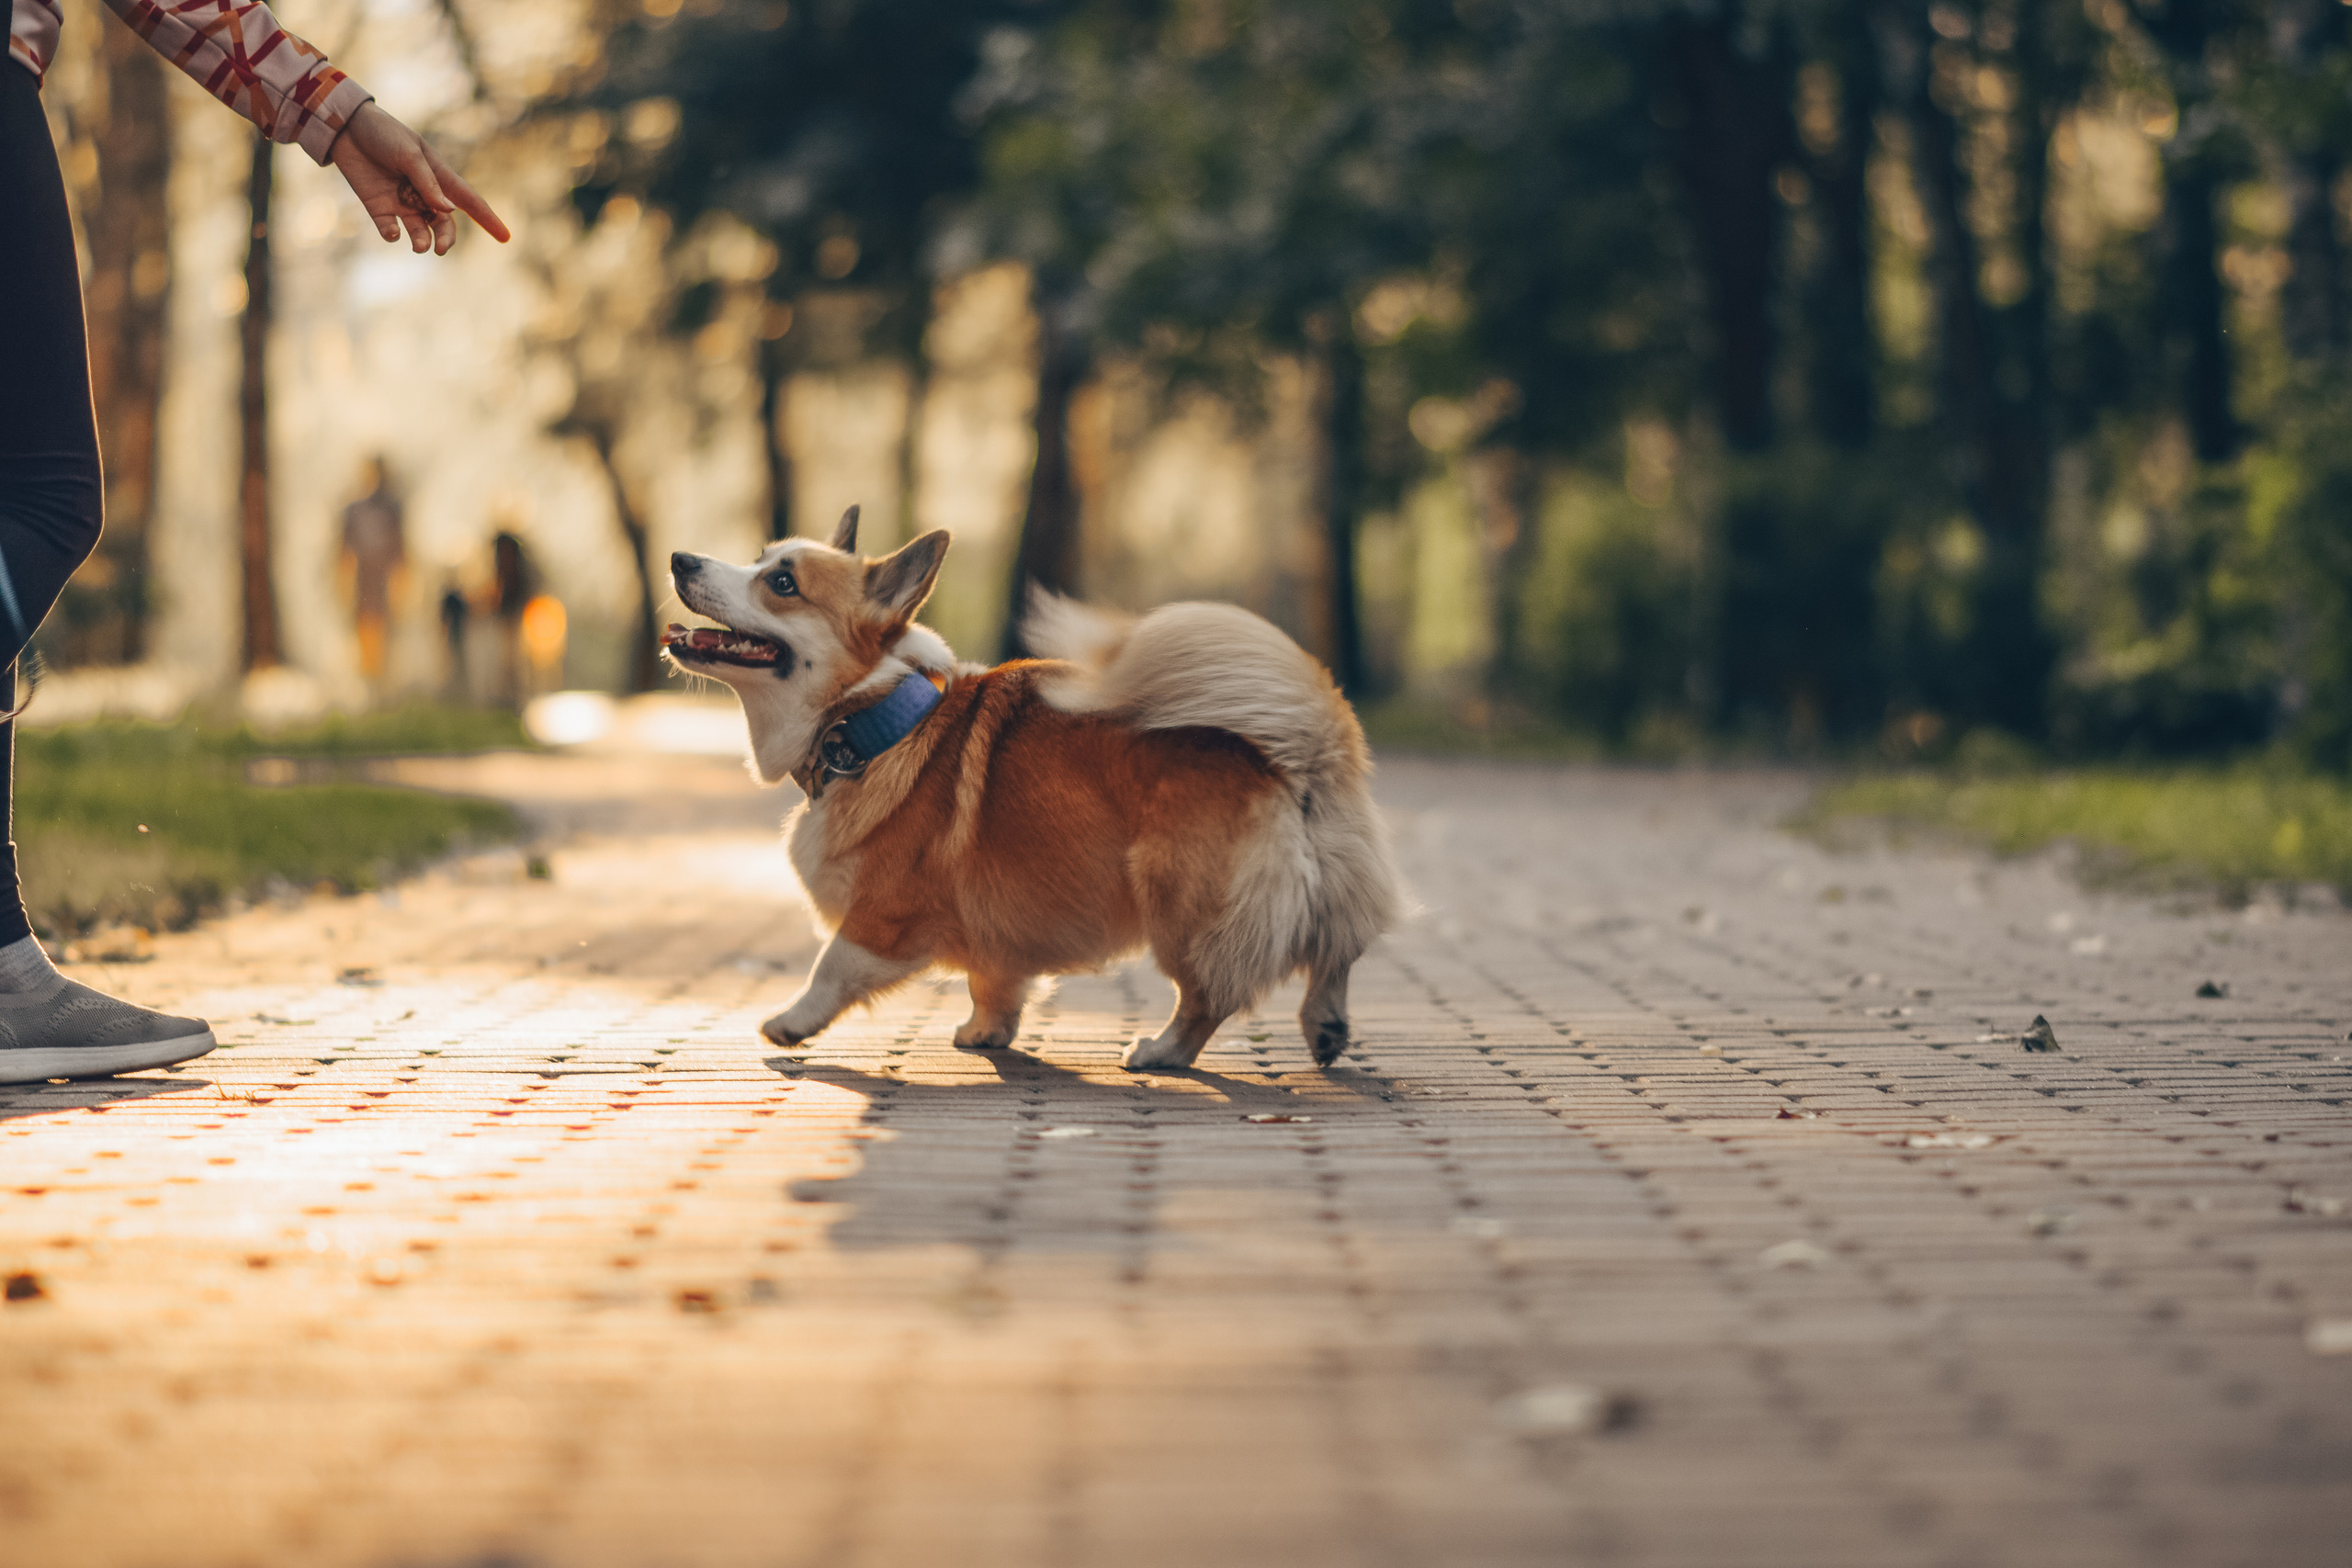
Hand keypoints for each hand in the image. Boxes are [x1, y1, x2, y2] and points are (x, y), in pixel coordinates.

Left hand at [330, 101, 511, 254]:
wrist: (345, 128)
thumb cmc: (383, 134)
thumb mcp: (408, 154)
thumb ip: (427, 183)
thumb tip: (448, 211)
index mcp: (438, 176)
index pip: (469, 202)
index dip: (488, 220)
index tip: (506, 238)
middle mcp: (423, 193)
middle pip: (444, 223)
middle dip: (446, 238)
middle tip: (440, 249)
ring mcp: (401, 202)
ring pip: (420, 230)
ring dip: (422, 240)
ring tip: (419, 245)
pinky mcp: (379, 208)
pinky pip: (390, 229)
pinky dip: (392, 234)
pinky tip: (391, 232)